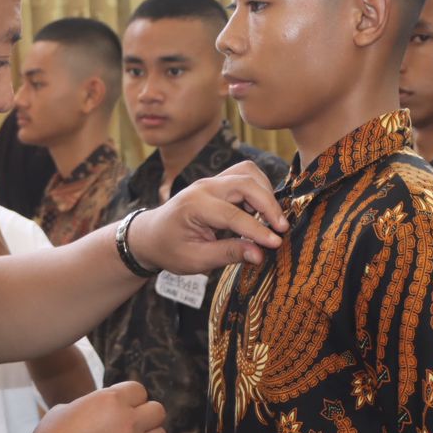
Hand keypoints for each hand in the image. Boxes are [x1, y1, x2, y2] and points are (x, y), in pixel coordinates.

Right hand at [23, 380, 165, 432]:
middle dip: (146, 416)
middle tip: (133, 425)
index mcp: (111, 401)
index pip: (139, 390)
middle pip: (158, 411)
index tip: (123, 407)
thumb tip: (99, 410)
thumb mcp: (65, 410)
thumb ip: (91, 406)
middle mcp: (128, 422)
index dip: (131, 398)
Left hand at [126, 160, 288, 273]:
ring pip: (248, 172)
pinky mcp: (219, 182)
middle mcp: (204, 187)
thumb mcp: (195, 260)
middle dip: (268, 204)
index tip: (276, 243)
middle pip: (245, 182)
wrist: (151, 235)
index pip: (233, 214)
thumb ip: (227, 254)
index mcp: (194, 206)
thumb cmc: (170, 249)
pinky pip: (245, 175)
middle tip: (281, 228)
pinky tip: (259, 212)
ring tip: (270, 219)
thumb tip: (259, 254)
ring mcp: (211, 181)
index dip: (257, 230)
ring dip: (265, 192)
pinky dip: (258, 189)